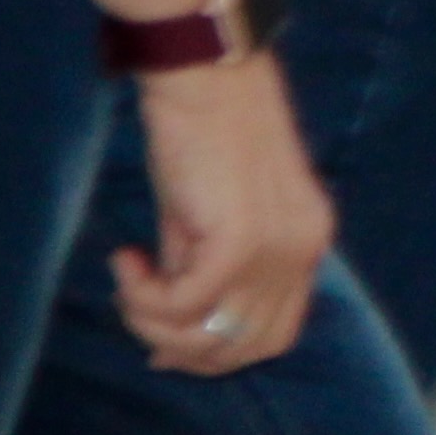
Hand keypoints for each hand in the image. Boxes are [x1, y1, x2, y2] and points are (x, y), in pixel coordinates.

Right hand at [114, 59, 332, 372]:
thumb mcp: (207, 224)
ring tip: (130, 279)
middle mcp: (305, 250)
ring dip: (153, 322)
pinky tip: (127, 258)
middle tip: (137, 309)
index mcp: (308, 243)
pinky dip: (142, 297)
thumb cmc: (202, 142)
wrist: (206, 81)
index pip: (274, 335)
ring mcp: (279, 247)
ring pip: (211, 334)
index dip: (216, 353)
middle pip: (245, 347)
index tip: (162, 341)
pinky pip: (183, 304)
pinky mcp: (242, 240)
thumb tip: (168, 349)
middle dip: (181, 345)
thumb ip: (201, 281)